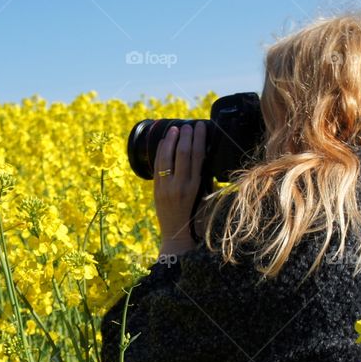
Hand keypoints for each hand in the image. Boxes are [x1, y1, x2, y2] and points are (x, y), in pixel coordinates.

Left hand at [154, 121, 206, 256]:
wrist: (177, 236)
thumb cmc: (195, 218)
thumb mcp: (204, 197)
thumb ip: (203, 178)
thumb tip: (203, 156)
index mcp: (195, 186)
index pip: (197, 156)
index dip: (198, 139)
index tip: (199, 126)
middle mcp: (180, 185)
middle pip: (182, 153)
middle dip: (185, 136)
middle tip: (187, 125)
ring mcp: (166, 187)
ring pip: (166, 157)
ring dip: (170, 141)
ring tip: (174, 129)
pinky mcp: (156, 190)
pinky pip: (158, 167)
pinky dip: (161, 153)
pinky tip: (164, 143)